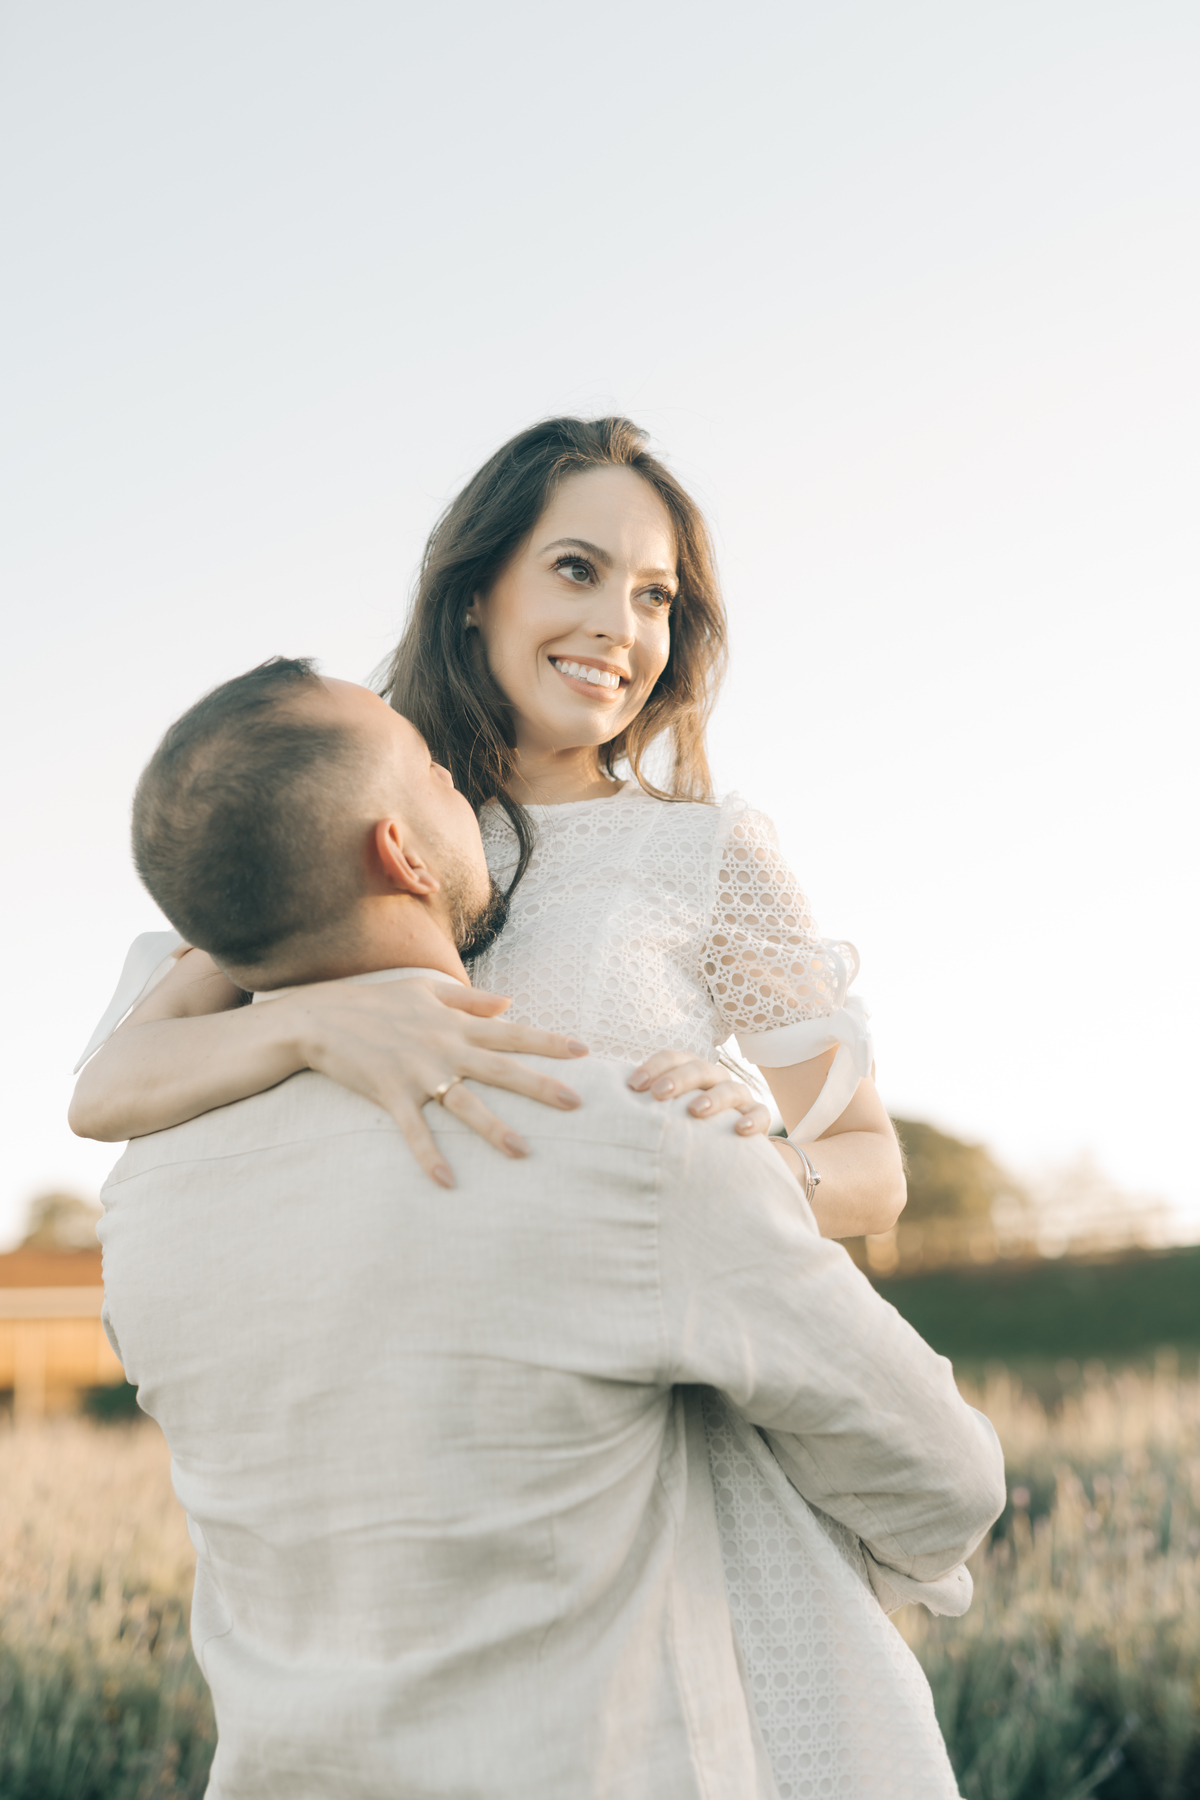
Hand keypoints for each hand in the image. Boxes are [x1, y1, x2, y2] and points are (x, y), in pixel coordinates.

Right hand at [288, 977, 588, 1187]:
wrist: (321, 1017)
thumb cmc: (377, 1002)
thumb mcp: (426, 991)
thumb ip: (470, 1000)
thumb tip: (510, 1003)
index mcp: (455, 1024)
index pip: (511, 1033)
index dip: (548, 1042)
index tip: (583, 1052)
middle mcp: (444, 1048)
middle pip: (500, 1069)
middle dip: (539, 1086)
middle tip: (576, 1104)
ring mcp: (418, 1073)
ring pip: (465, 1104)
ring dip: (494, 1128)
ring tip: (522, 1151)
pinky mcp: (391, 1095)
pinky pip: (415, 1131)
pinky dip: (429, 1156)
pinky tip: (446, 1182)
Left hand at [627, 1050, 771, 1136]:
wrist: (725, 1147)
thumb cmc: (683, 1125)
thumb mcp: (663, 1112)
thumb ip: (641, 1104)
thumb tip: (599, 1103)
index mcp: (690, 1071)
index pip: (673, 1058)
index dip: (654, 1067)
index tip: (633, 1085)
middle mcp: (715, 1080)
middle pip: (699, 1069)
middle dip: (679, 1079)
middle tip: (658, 1094)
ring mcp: (739, 1098)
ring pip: (730, 1089)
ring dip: (713, 1098)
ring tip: (694, 1111)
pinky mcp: (758, 1118)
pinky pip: (760, 1114)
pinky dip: (752, 1120)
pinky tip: (739, 1130)